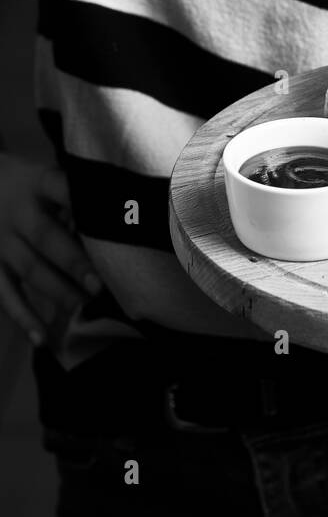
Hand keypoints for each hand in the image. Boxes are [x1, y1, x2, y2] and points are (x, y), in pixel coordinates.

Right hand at [0, 153, 100, 344]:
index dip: (83, 202)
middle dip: (73, 261)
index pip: (62, 189)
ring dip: (57, 290)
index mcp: (38, 184)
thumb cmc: (29, 185)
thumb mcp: (47, 177)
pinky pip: (6, 294)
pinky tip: (42, 339)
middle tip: (99, 283)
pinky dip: (23, 318)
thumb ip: (76, 196)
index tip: (112, 218)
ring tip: (84, 306)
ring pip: (30, 269)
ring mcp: (2, 241)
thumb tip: (126, 215)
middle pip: (46, 237)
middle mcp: (19, 213)